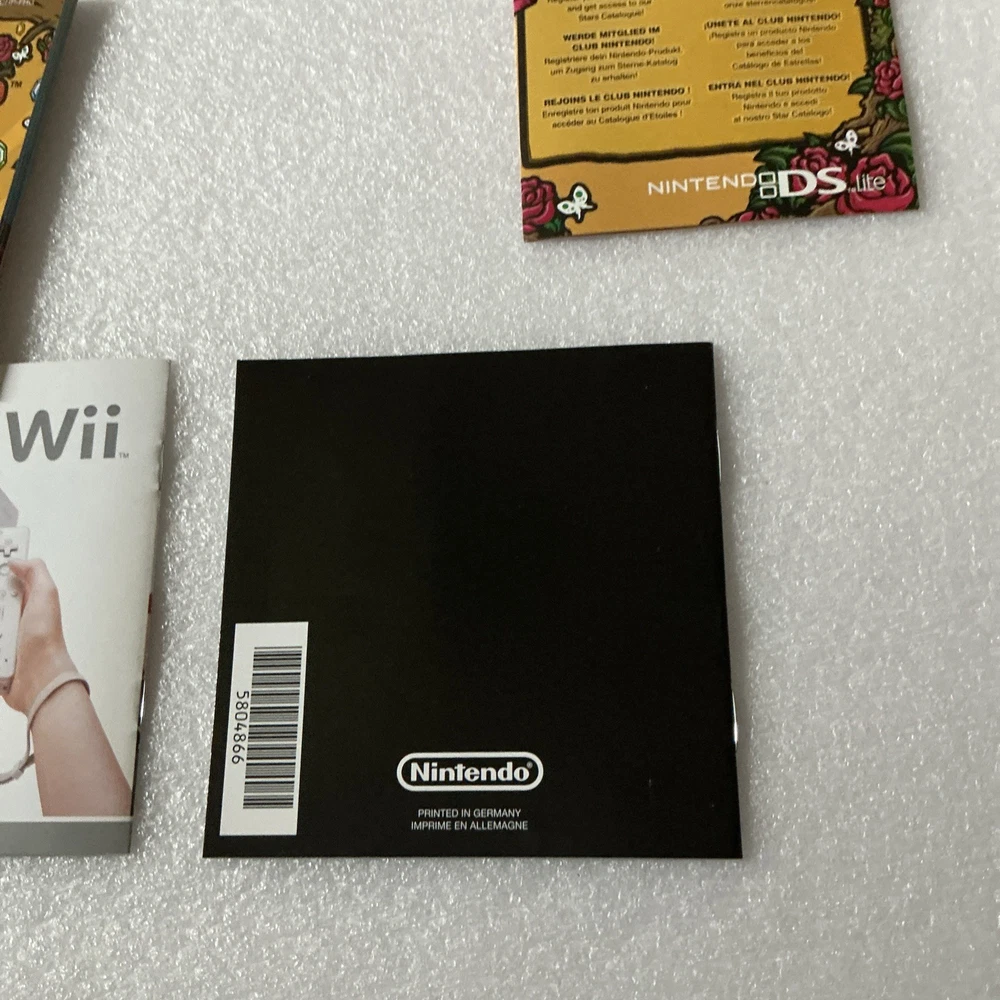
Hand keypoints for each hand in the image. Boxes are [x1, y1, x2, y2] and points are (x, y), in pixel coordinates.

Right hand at [4, 559, 79, 715]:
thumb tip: (16, 560)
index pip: (6, 581)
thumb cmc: (44, 640)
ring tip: (6, 636)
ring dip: (0, 627)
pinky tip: (2, 648)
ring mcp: (3, 637)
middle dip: (1, 604)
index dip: (1, 573)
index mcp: (27, 601)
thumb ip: (36, 573)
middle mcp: (13, 618)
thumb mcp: (47, 596)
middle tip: (6, 616)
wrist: (39, 679)